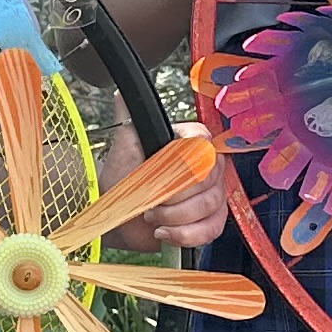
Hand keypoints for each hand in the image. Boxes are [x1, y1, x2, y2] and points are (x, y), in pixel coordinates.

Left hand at [113, 122, 230, 251]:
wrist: (118, 213)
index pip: (202, 143)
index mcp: (191, 140)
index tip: (158, 172)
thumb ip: (128, 120)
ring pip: (209, 206)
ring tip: (151, 216)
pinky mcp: (210, 221)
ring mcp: (213, 194)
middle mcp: (208, 166)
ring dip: (174, 216)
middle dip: (173, 195)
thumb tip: (123, 96)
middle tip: (148, 200)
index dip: (181, 162)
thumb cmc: (124, 177)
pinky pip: (211, 229)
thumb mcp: (124, 147)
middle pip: (207, 179)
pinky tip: (163, 232)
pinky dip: (185, 235)